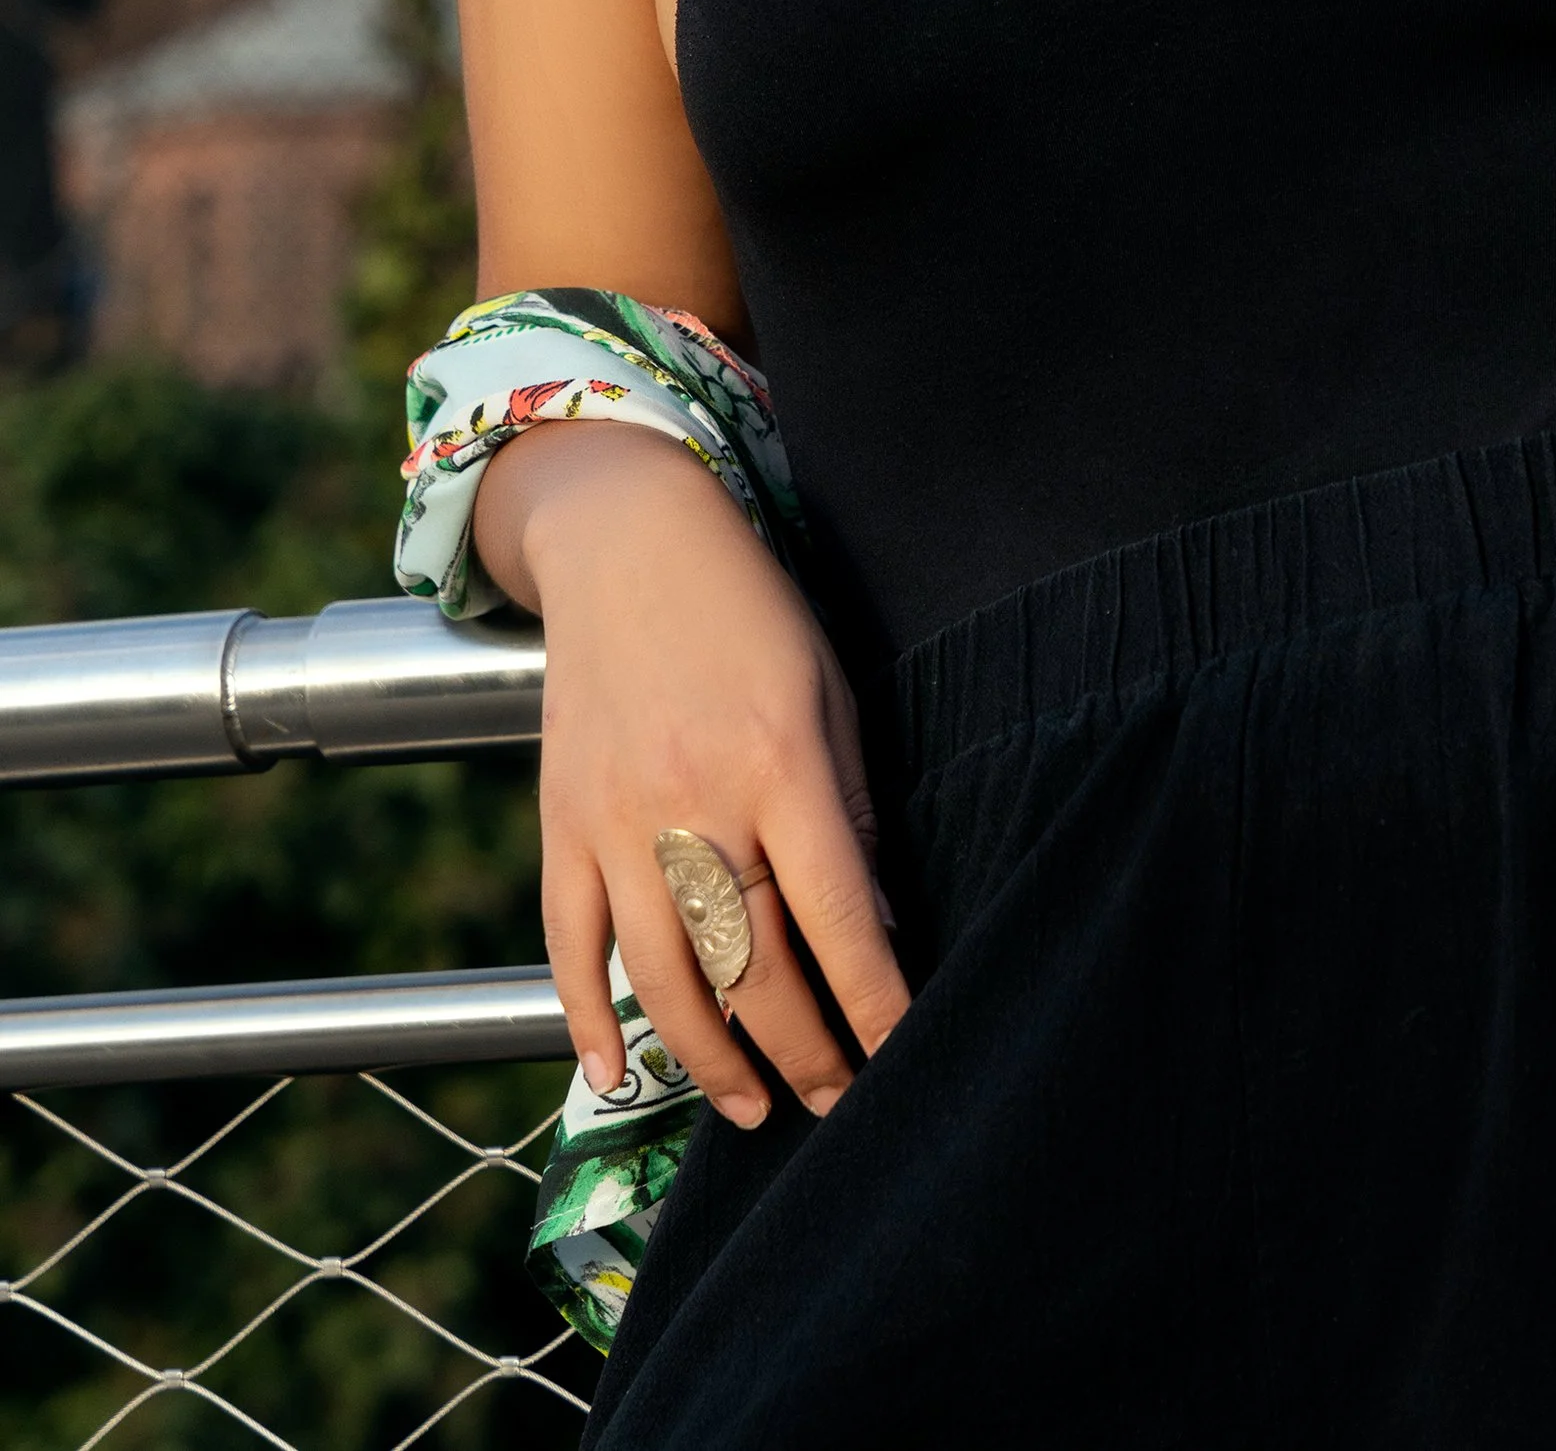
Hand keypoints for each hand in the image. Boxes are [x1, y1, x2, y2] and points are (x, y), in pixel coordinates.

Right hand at [479, 422, 910, 1126]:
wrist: (628, 541)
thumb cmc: (751, 612)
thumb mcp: (830, 691)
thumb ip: (852, 812)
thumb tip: (877, 929)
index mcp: (777, 763)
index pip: (837, 916)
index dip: (874, 1003)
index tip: (902, 1061)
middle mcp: (692, 801)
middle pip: (750, 966)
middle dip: (803, 1052)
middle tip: (840, 1104)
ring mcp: (614, 819)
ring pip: (662, 977)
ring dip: (710, 1060)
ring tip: (757, 1108)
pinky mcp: (561, 822)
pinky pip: (570, 942)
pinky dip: (587, 1016)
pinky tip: (614, 1073)